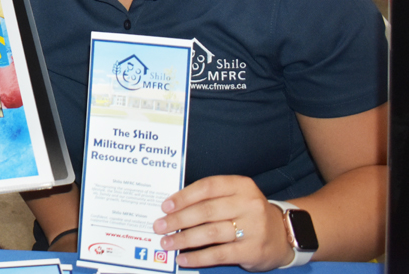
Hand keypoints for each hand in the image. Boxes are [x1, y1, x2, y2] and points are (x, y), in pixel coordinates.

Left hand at [153, 175, 292, 270]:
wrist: (284, 235)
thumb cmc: (248, 213)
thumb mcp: (236, 197)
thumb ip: (211, 198)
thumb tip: (173, 208)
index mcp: (241, 185)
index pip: (207, 187)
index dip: (184, 196)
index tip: (165, 206)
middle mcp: (249, 204)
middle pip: (206, 210)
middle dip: (178, 219)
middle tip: (159, 226)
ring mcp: (253, 228)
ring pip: (210, 233)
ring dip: (184, 238)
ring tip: (167, 243)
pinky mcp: (253, 250)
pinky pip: (219, 254)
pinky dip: (198, 257)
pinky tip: (184, 258)